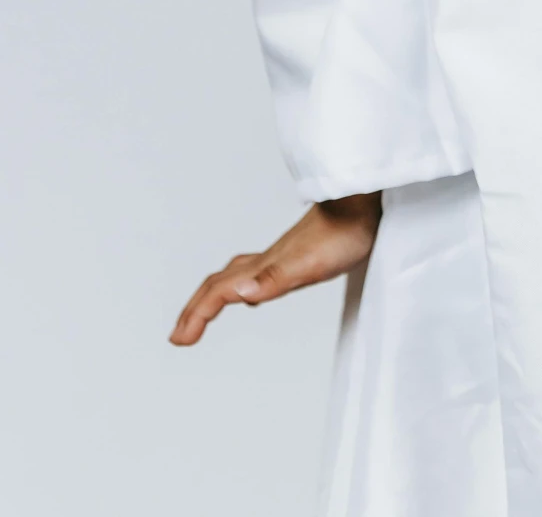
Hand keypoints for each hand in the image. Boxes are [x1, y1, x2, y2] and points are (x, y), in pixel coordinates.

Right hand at [169, 192, 381, 345]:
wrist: (362, 201)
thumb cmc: (342, 233)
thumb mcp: (309, 264)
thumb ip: (273, 279)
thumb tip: (239, 296)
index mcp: (264, 267)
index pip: (220, 292)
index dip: (197, 316)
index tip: (179, 341)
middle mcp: (266, 261)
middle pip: (218, 284)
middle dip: (194, 309)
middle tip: (178, 335)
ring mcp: (278, 257)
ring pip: (233, 277)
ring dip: (211, 297)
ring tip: (200, 314)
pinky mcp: (294, 256)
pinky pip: (253, 274)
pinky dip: (238, 288)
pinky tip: (249, 292)